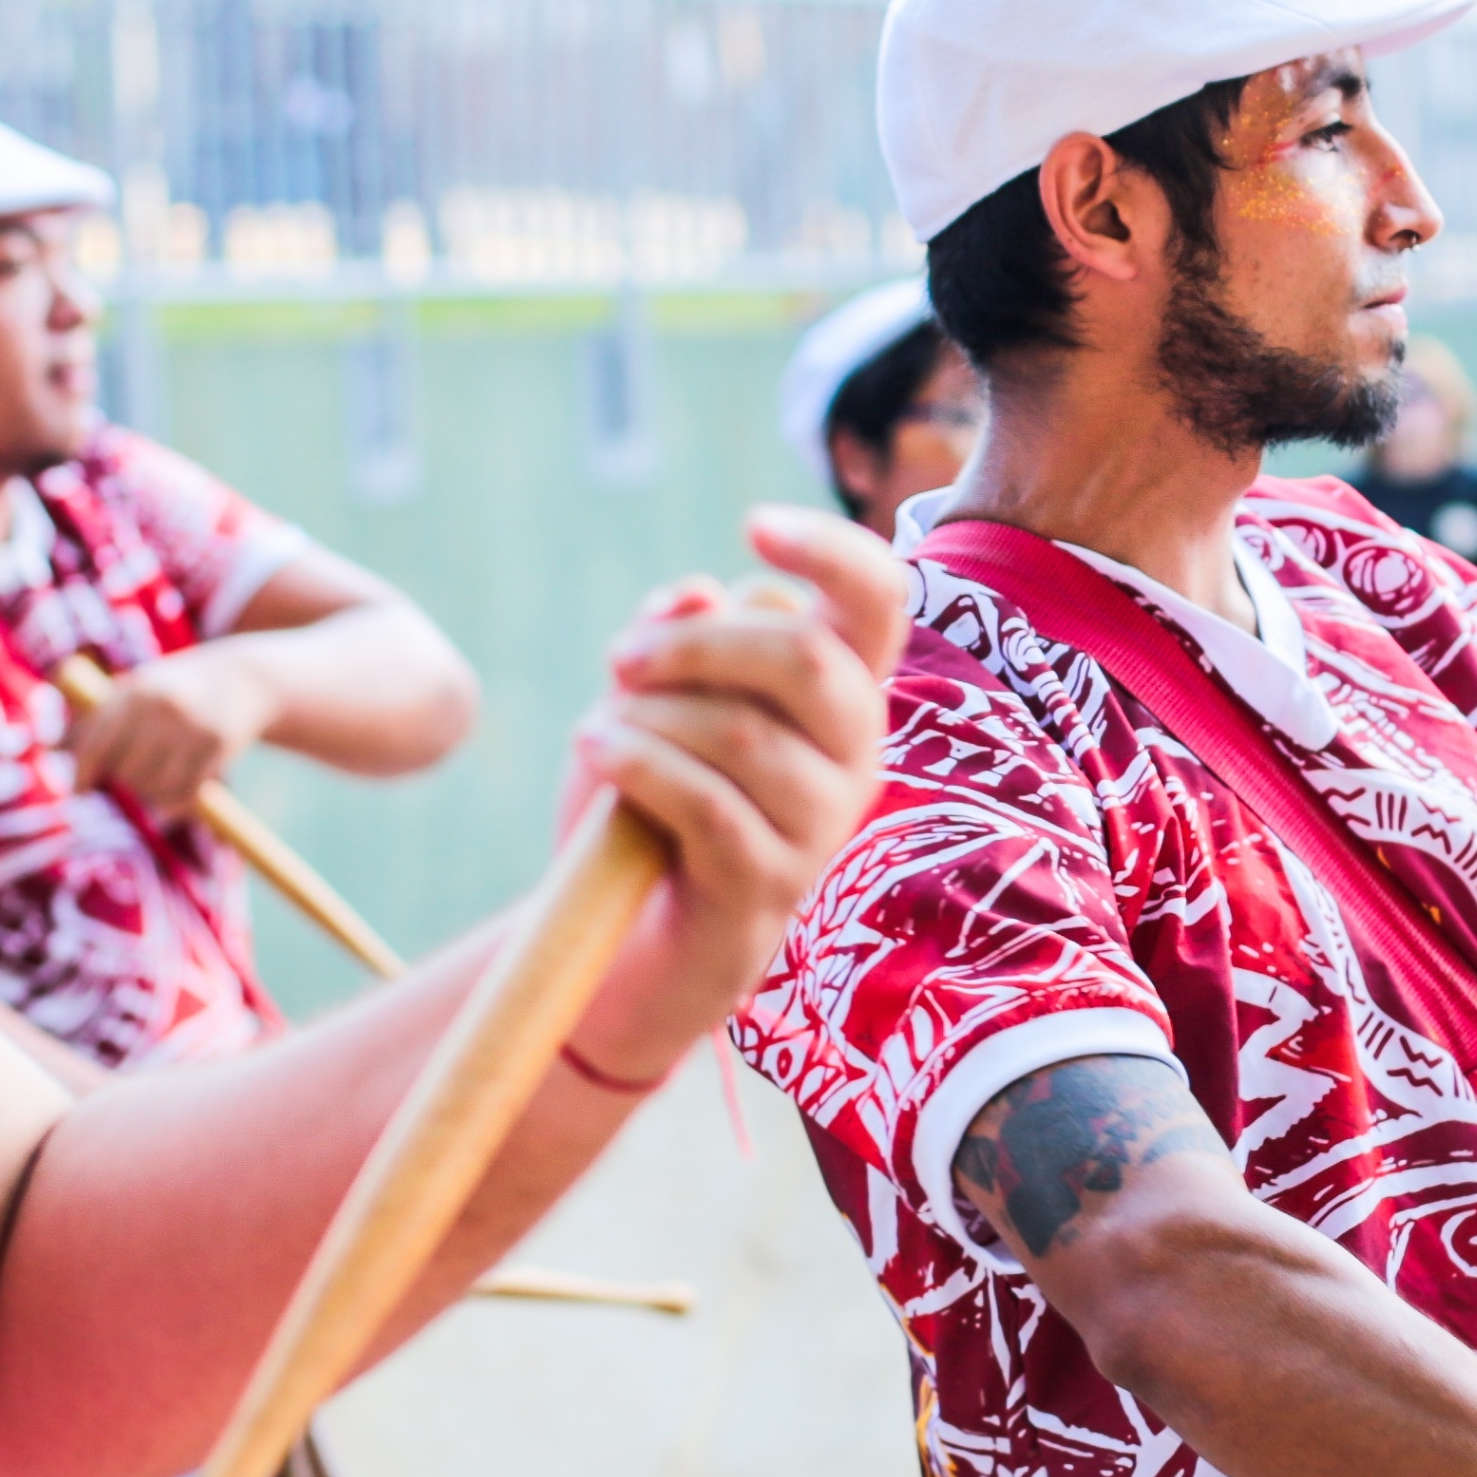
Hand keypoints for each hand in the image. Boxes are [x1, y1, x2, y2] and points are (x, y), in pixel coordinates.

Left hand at [63, 644, 281, 822]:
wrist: (245, 680)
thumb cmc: (173, 689)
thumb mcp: (134, 691)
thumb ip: (95, 718)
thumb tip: (52, 748)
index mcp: (136, 692)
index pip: (97, 743)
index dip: (82, 772)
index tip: (77, 791)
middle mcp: (164, 709)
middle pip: (125, 771)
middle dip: (123, 779)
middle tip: (130, 774)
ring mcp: (194, 729)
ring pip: (154, 788)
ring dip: (150, 794)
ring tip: (156, 778)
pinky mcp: (218, 749)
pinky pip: (185, 794)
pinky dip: (175, 803)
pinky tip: (177, 792)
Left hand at [559, 506, 905, 1076]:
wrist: (627, 949)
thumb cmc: (650, 810)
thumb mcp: (649, 706)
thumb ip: (674, 642)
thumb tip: (696, 589)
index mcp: (839, 693)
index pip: (878, 600)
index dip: (832, 549)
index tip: (754, 527)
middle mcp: (854, 755)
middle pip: (805, 660)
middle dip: (694, 646)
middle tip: (620, 661)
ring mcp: (821, 826)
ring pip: (744, 734)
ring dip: (649, 719)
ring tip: (598, 732)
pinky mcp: (770, 885)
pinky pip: (708, 805)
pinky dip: (640, 765)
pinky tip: (598, 754)